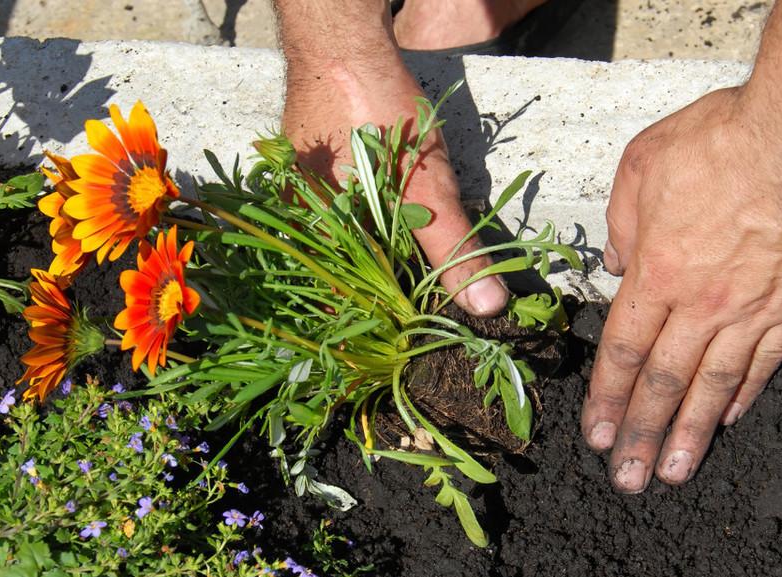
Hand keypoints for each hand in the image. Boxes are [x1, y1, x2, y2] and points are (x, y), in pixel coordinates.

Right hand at [281, 63, 507, 315]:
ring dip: (382, 255)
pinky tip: (398, 221)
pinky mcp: (312, 166)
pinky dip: (372, 222)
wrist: (346, 43)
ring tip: (418, 267)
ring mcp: (299, 191)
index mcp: (309, 239)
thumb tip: (487, 305)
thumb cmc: (376, 117)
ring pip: (346, 242)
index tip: (419, 329)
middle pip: (347, 272)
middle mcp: (295, 220)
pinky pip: (342, 211)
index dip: (386, 315)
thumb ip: (452, 251)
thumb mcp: (425, 191)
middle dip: (389, 287)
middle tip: (429, 300)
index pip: (346, 299)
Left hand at [581, 86, 781, 491]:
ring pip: (714, 387)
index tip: (596, 436)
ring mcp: (754, 310)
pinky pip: (765, 363)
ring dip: (688, 435)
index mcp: (657, 274)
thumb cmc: (722, 137)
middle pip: (663, 383)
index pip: (623, 352)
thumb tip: (615, 265)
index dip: (607, 400)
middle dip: (641, 436)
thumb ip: (621, 224)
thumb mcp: (642, 166)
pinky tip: (725, 422)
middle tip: (627, 480)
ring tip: (673, 475)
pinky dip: (743, 397)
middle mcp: (702, 305)